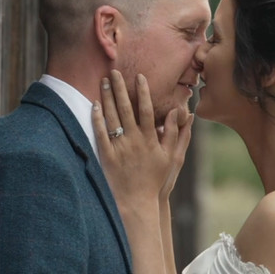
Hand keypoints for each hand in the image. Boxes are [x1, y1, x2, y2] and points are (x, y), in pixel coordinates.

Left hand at [92, 70, 193, 219]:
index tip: (139, 76)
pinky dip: (97, 119)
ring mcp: (119, 148)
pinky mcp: (106, 156)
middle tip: (114, 71)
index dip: (142, 91)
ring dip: (107, 98)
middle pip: (125, 109)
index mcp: (150, 139)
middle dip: (120, 88)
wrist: (137, 201)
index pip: (146, 109)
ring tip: (103, 82)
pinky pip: (100, 134)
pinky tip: (94, 105)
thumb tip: (180, 112)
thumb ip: (174, 133)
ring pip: (111, 118)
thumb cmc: (155, 179)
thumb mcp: (171, 157)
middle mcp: (134, 140)